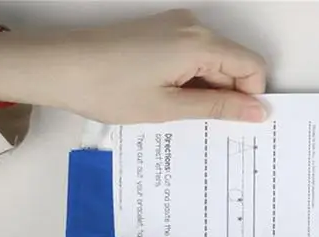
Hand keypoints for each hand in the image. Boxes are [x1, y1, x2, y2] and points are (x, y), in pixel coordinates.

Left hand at [0, 9, 267, 122]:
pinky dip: (193, 82)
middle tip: (203, 127)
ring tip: (180, 115)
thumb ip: (219, 108)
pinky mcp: (161, 33)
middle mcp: (192, 28)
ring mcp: (175, 27)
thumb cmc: (111, 89)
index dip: (251, 97)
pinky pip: (194, 58)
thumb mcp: (170, 107)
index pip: (252, 66)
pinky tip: (170, 100)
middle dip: (230, 96)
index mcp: (199, 43)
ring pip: (215, 63)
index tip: (235, 125)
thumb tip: (259, 111)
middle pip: (234, 63)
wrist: (59, 66)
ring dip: (209, 92)